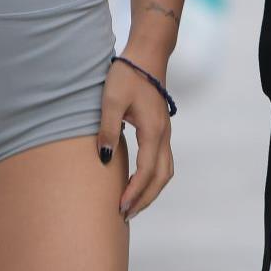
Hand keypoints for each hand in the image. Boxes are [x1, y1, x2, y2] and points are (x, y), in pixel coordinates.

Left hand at [96, 59, 173, 218]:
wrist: (146, 55)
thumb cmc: (126, 75)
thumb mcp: (110, 100)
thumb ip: (106, 130)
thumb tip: (104, 159)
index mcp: (153, 131)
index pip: (147, 172)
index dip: (134, 192)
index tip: (120, 208)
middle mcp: (164, 135)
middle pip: (161, 178)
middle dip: (145, 199)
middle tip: (126, 215)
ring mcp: (165, 133)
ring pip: (165, 171)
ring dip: (151, 191)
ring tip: (133, 204)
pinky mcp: (161, 130)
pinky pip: (163, 162)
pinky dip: (153, 178)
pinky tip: (138, 183)